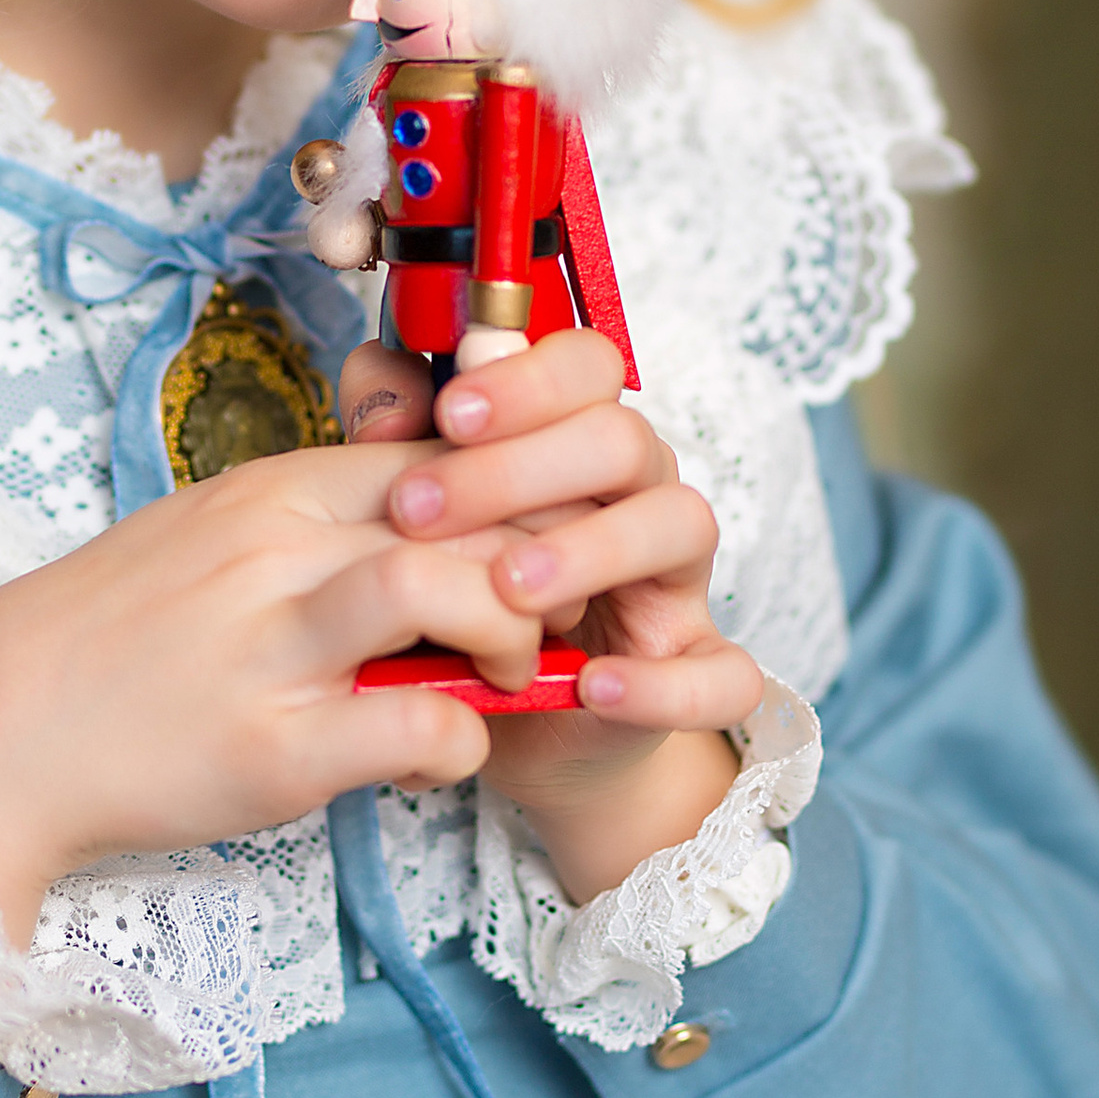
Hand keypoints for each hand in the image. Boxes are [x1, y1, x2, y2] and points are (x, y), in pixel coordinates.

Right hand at [0, 439, 547, 946]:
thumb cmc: (104, 644)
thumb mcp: (208, 544)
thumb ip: (310, 532)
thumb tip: (418, 534)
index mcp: (269, 492)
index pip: (442, 455)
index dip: (517, 500)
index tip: (531, 555)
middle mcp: (274, 551)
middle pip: (464, 506)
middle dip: (537, 562)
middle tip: (541, 623)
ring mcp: (271, 646)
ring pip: (443, 585)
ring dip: (508, 638)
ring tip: (499, 681)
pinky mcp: (271, 749)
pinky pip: (414, 723)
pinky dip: (460, 742)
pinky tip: (438, 758)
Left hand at [336, 329, 761, 906]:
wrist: (520, 729)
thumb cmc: (472, 605)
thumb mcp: (425, 526)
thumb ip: (399, 441)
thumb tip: (374, 369)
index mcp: (581, 443)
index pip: (587, 367)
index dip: (525, 379)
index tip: (447, 414)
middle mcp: (641, 495)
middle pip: (622, 437)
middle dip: (518, 468)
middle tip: (419, 510)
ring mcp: (680, 582)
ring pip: (680, 524)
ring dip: (591, 550)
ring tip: (507, 591)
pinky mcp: (701, 671)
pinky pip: (724, 673)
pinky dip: (665, 682)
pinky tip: (595, 686)